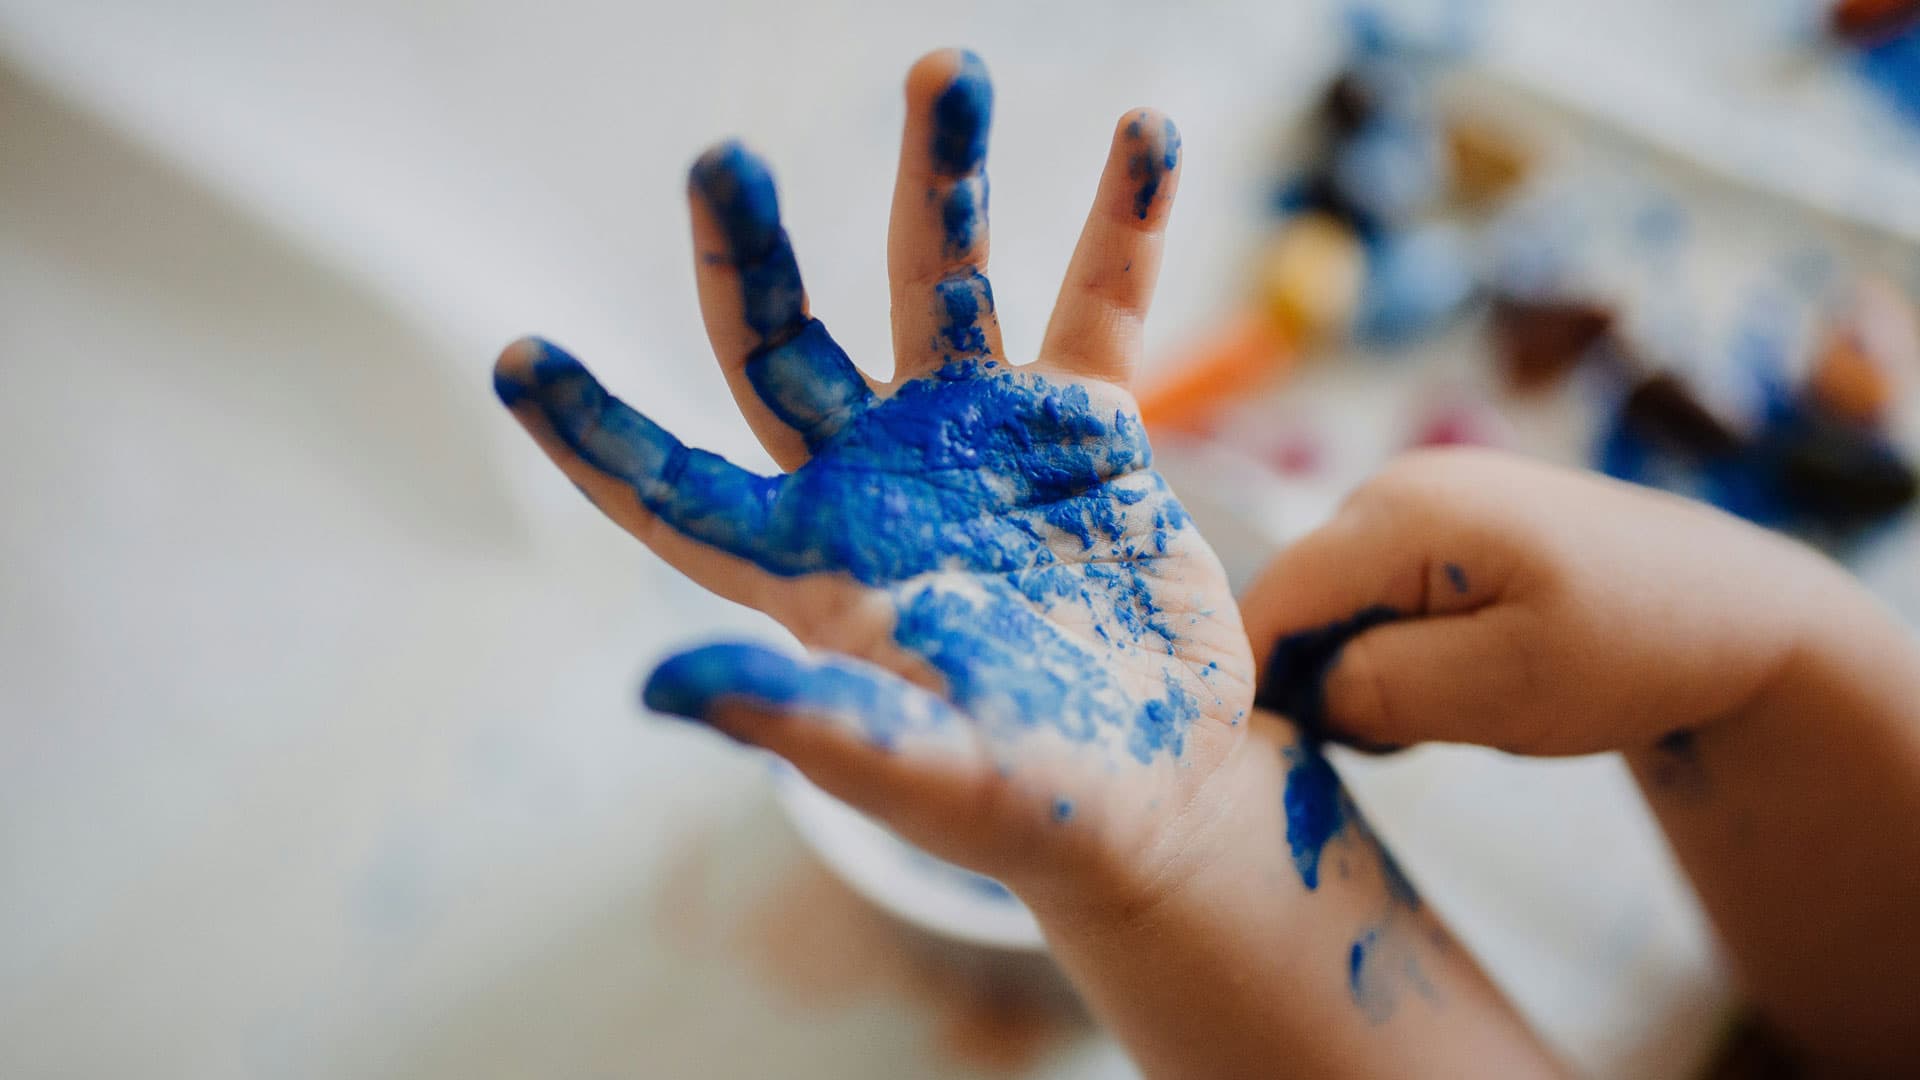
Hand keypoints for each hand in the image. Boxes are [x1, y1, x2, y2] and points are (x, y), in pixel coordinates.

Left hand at [494, 50, 1252, 898]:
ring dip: (943, 179)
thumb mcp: (919, 768)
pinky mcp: (1080, 429)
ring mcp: (978, 438)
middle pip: (785, 343)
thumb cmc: (1030, 802)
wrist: (1160, 786)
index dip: (595, 430)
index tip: (516, 357)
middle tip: (722, 158)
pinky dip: (1121, 226)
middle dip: (752, 252)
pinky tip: (1145, 135)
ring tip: (951, 71)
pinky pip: (1096, 307)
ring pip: (939, 283)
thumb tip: (656, 687)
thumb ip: (806, 719)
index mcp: (813, 564)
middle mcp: (877, 479)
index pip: (674, 489)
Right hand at [1241, 448, 1919, 1073]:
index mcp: (1403, 512)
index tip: (1295, 754)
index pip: (1272, 600)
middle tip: (1404, 738)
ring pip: (1333, 605)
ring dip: (1362, 671)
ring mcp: (1418, 500)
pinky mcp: (1440, 526)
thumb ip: (1379, 688)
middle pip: (1297, 601)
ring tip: (1448, 709)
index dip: (1258, 683)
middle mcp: (1394, 487)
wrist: (1735, 611)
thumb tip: (1300, 692)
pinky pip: (1374, 597)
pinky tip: (1459, 678)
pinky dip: (1394, 651)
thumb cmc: (1631, 650)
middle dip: (1322, 681)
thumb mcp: (1503, 689)